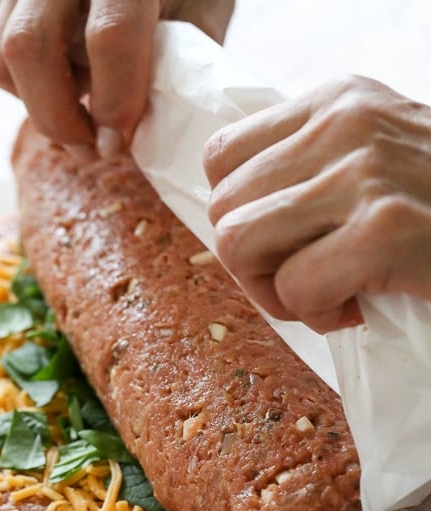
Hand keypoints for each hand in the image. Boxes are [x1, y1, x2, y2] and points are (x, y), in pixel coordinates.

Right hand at [0, 0, 233, 155]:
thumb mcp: (201, 10)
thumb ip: (184, 63)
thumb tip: (148, 129)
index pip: (111, 36)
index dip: (116, 104)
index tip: (119, 143)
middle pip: (31, 48)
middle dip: (59, 119)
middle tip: (91, 147)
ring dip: (37, 106)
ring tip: (80, 112)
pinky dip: (18, 89)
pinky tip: (59, 84)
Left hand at [204, 75, 430, 332]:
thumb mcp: (374, 160)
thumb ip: (308, 170)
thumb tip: (232, 215)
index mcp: (336, 102)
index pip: (220, 158)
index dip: (239, 216)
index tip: (285, 242)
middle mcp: (344, 124)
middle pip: (222, 209)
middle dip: (254, 265)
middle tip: (307, 278)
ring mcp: (364, 173)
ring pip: (238, 245)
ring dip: (276, 292)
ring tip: (329, 293)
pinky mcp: (383, 230)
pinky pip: (292, 288)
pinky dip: (317, 315)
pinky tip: (358, 306)